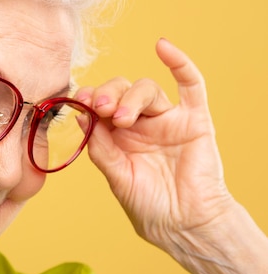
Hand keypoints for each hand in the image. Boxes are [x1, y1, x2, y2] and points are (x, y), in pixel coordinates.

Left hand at [75, 38, 233, 250]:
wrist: (183, 226)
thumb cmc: (149, 206)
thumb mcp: (116, 176)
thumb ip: (100, 147)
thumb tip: (80, 116)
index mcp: (117, 137)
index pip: (100, 105)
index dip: (88, 99)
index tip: (78, 100)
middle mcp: (140, 124)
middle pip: (120, 91)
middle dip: (107, 94)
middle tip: (100, 107)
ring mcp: (166, 120)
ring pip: (146, 89)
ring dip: (131, 97)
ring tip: (121, 118)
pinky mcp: (194, 120)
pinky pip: (190, 85)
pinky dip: (178, 63)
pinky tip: (162, 47)